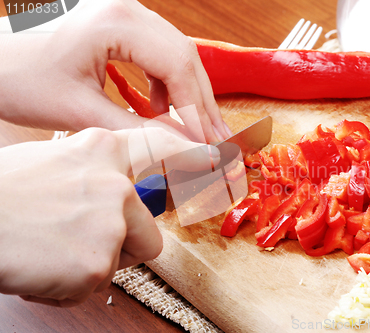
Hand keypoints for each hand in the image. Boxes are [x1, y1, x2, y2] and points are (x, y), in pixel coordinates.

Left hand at [0, 0, 230, 142]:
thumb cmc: (20, 80)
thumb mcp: (81, 112)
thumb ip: (138, 131)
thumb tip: (185, 150)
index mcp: (115, 21)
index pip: (177, 66)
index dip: (197, 110)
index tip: (209, 145)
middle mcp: (126, 9)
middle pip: (185, 57)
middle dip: (201, 104)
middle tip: (218, 140)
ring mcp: (124, 14)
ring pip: (176, 56)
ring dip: (188, 96)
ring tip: (196, 131)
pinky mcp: (119, 26)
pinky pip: (158, 55)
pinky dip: (166, 86)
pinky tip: (162, 110)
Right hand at [0, 126, 218, 306]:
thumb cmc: (5, 194)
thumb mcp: (56, 161)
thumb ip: (98, 172)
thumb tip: (128, 192)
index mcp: (103, 150)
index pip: (166, 149)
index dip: (196, 159)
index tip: (221, 163)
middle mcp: (116, 183)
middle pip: (149, 230)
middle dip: (123, 244)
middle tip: (80, 238)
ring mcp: (111, 221)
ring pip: (125, 258)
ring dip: (94, 262)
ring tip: (53, 249)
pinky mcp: (98, 261)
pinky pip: (95, 282)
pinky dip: (69, 284)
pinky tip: (44, 265)